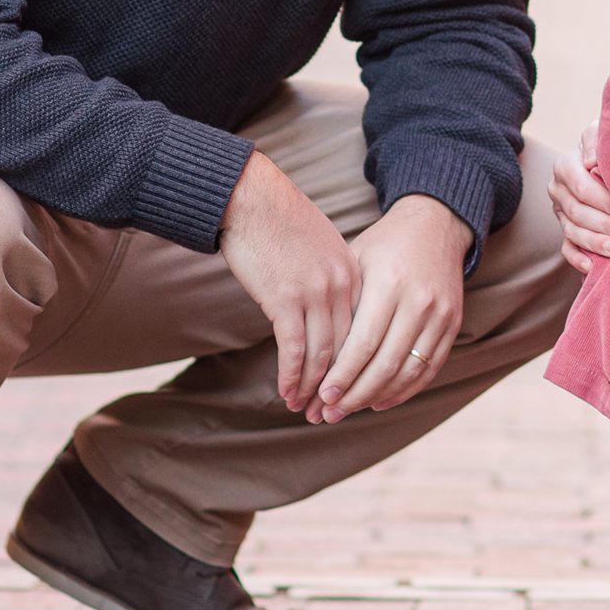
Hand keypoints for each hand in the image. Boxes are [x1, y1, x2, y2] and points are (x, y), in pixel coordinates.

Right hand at [218, 151, 356, 413]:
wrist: (249, 196)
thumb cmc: (277, 220)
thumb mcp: (318, 248)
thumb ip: (330, 278)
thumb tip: (326, 311)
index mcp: (354, 272)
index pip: (360, 330)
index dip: (353, 365)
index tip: (345, 388)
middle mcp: (342, 285)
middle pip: (346, 349)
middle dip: (337, 386)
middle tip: (327, 413)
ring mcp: (316, 292)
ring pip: (323, 355)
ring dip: (312, 388)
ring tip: (304, 410)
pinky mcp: (286, 298)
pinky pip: (294, 349)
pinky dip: (291, 375)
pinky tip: (285, 392)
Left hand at [316, 195, 469, 421]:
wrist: (435, 225)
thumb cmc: (384, 244)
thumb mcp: (356, 260)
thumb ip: (341, 303)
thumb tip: (311, 352)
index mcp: (389, 283)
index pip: (364, 343)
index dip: (343, 374)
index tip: (322, 395)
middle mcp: (418, 301)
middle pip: (385, 364)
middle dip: (354, 394)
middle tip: (328, 414)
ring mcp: (440, 315)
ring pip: (408, 371)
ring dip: (376, 397)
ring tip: (348, 411)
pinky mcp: (452, 324)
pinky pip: (429, 368)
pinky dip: (404, 390)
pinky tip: (380, 401)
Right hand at [551, 119, 609, 275]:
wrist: (605, 159)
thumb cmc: (608, 146)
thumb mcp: (601, 132)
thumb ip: (595, 139)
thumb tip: (591, 161)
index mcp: (565, 165)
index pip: (582, 186)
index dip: (607, 201)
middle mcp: (557, 189)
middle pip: (578, 212)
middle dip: (607, 224)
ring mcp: (559, 212)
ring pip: (572, 231)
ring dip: (595, 243)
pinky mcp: (565, 230)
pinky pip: (566, 248)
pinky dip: (578, 258)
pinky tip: (593, 267)